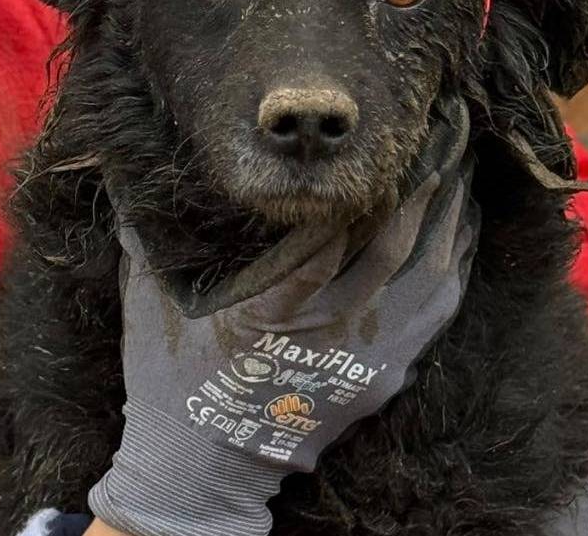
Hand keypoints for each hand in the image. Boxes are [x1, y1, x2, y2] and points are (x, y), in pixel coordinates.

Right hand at [89, 98, 479, 535]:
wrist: (201, 469)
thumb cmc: (170, 376)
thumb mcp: (150, 299)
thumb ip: (146, 231)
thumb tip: (125, 169)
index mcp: (267, 308)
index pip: (329, 227)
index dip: (367, 173)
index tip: (388, 125)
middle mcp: (326, 332)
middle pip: (394, 238)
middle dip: (426, 171)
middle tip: (446, 117)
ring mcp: (364, 358)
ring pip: (428, 269)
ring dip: (450, 207)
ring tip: (462, 153)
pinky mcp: (385, 374)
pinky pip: (438, 307)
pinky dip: (455, 257)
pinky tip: (461, 220)